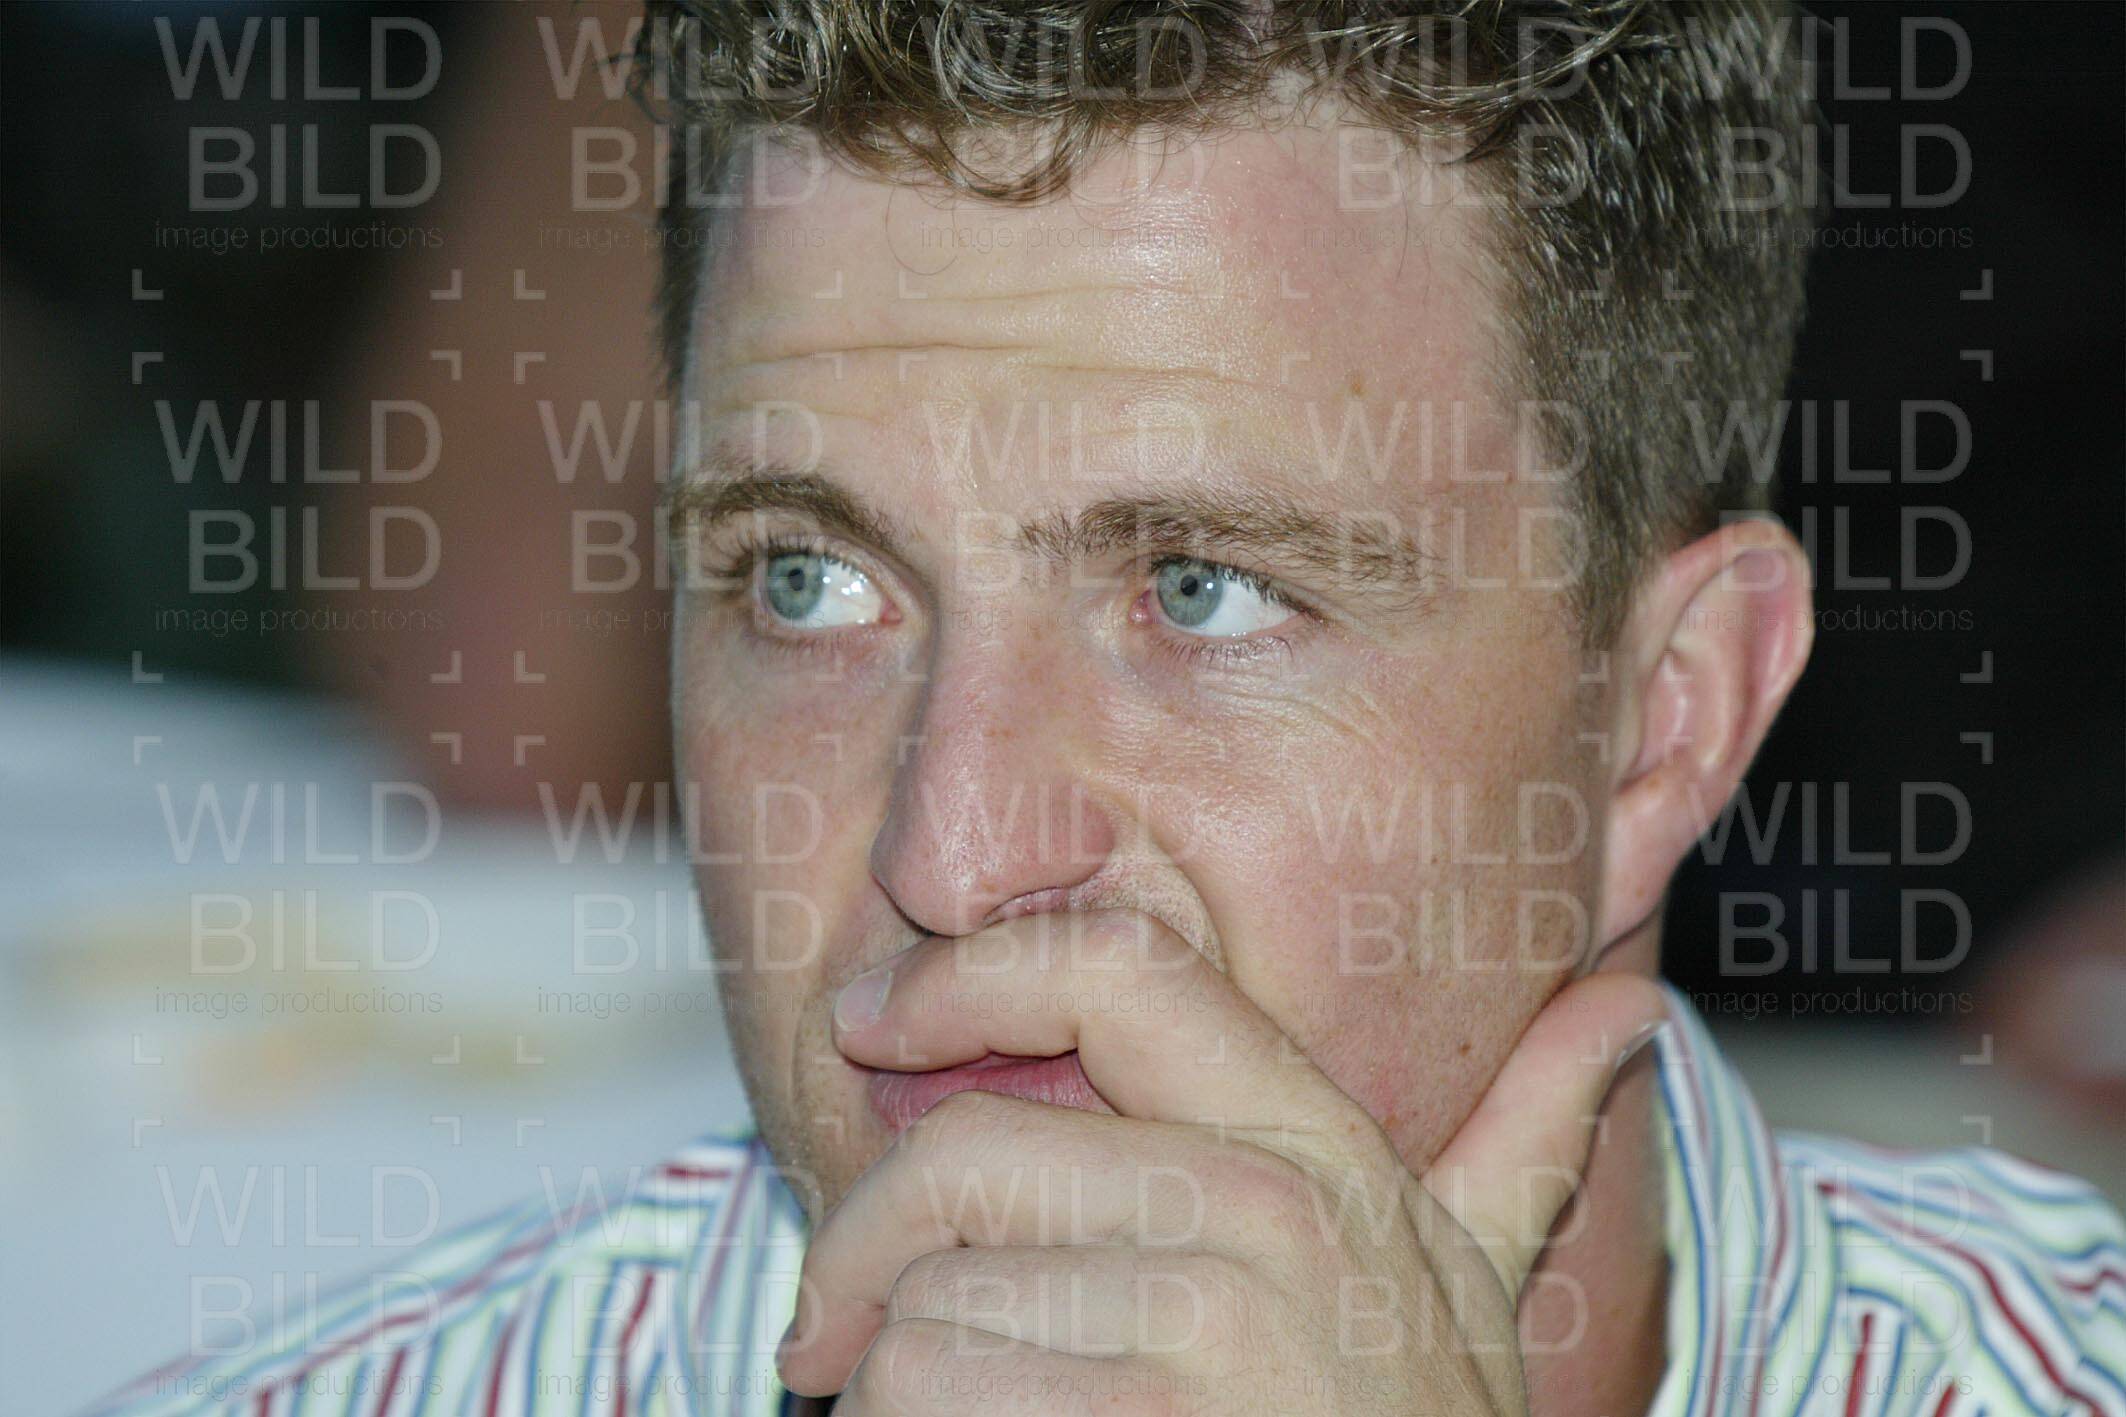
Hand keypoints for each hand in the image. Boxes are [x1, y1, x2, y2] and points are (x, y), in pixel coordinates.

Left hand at [777, 910, 1667, 1413]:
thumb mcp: (1473, 1293)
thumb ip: (1526, 1140)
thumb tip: (1626, 1010)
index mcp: (1321, 1153)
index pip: (1118, 972)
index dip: (965, 973)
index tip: (868, 1023)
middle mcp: (1268, 1221)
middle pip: (963, 1159)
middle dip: (866, 1254)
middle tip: (836, 1326)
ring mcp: (1207, 1338)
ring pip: (918, 1309)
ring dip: (894, 1387)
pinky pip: (914, 1394)